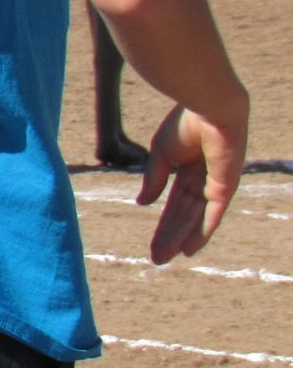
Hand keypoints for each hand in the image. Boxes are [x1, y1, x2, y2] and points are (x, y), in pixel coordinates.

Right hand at [139, 103, 244, 262]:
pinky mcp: (225, 187)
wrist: (208, 108)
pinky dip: (202, 232)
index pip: (174, 203)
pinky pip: (212, 215)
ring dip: (180, 239)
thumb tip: (142, 203)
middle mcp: (205, 181)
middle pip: (184, 216)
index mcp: (189, 169)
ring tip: (165, 258)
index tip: (151, 243)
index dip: (163, 223)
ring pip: (195, 219)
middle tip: (155, 259)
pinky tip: (190, 248)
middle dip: (169, 237)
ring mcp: (217, 185)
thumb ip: (153, 179)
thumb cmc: (184, 124)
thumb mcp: (160, 153)